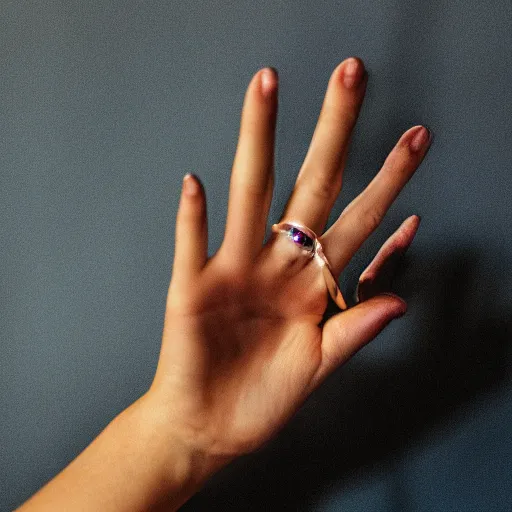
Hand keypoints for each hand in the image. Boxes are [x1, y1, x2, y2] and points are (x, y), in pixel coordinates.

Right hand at [147, 57, 431, 467]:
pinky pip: (192, 246)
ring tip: (266, 87)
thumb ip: (354, 331)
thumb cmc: (262, 400)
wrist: (209, 427)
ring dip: (258, 143)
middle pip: (310, 186)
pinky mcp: (192, 289)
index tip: (415, 138)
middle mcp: (277, 265)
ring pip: (250, 196)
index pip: (359, 221)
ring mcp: (234, 272)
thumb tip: (401, 301)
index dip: (389, 182)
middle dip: (333, 131)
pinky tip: (197, 185)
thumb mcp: (318, 368)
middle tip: (352, 74)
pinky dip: (194, 219)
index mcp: (312, 285)